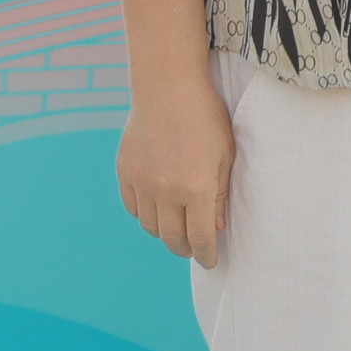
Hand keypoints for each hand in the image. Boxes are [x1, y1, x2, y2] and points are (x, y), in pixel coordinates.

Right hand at [118, 77, 235, 265]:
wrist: (167, 88)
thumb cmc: (205, 118)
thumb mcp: (225, 154)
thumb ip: (219, 194)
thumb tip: (215, 228)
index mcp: (196, 187)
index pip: (200, 238)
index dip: (206, 255)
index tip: (210, 261)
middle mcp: (166, 191)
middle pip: (172, 239)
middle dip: (185, 249)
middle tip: (194, 250)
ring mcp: (142, 183)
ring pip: (151, 227)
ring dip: (165, 233)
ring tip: (177, 229)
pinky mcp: (125, 173)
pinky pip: (134, 208)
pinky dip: (145, 215)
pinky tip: (157, 211)